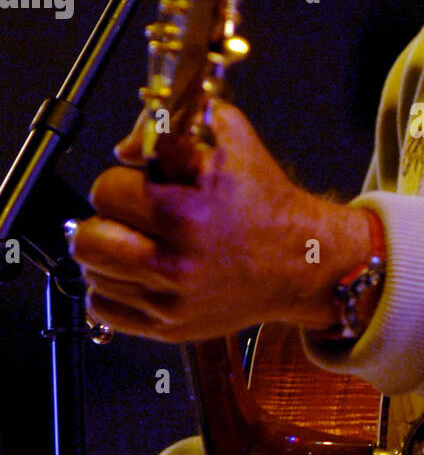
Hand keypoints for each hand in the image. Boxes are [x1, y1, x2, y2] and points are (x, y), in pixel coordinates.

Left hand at [67, 103, 376, 341]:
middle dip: (106, 219)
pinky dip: (112, 290)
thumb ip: (176, 126)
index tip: (139, 185)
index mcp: (186, 214)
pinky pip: (105, 310)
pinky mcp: (169, 327)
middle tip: (128, 217)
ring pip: (93, 274)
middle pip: (88, 240)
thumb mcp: (234, 143)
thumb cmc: (268, 204)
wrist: (303, 262)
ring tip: (138, 244)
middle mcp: (175, 263)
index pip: (106, 191)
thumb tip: (127, 148)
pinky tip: (138, 274)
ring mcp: (170, 301)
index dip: (121, 181)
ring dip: (108, 254)